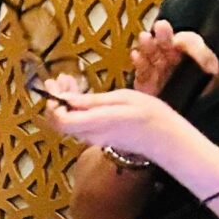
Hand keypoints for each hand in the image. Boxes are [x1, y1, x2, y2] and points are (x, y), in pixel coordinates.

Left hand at [42, 82, 201, 162]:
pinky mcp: (98, 138)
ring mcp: (93, 138)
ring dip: (63, 102)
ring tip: (69, 81)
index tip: (54, 84)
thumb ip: (92, 101)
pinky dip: (73, 108)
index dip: (52, 103)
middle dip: (54, 99)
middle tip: (59, 79)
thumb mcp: (123, 98)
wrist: (166, 138)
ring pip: (67, 122)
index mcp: (96, 123)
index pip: (60, 120)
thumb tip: (64, 98)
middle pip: (59, 121)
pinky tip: (80, 94)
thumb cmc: (150, 114)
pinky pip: (78, 124)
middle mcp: (90, 134)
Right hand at [129, 18, 218, 96]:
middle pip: (165, 44)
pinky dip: (137, 62)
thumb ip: (210, 64)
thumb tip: (212, 66)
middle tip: (160, 28)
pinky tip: (136, 56)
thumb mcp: (212, 76)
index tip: (184, 43)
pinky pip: (140, 71)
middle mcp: (173, 62)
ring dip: (147, 45)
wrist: (188, 123)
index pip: (187, 41)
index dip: (185, 40)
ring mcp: (158, 73)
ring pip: (150, 54)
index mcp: (191, 56)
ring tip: (145, 38)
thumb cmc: (202, 97)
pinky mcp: (145, 84)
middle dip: (162, 35)